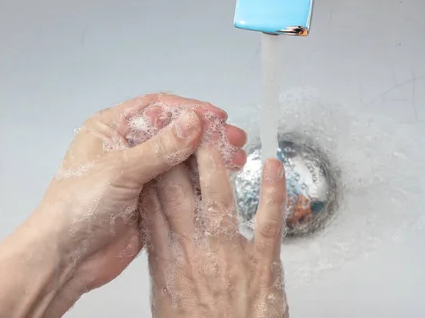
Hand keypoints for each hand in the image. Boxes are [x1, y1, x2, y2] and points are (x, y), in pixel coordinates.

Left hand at [35, 93, 246, 314]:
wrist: (66, 258)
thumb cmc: (78, 207)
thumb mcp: (121, 170)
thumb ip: (161, 147)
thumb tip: (195, 122)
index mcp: (111, 129)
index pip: (157, 108)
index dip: (190, 110)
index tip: (218, 116)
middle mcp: (127, 148)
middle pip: (174, 132)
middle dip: (205, 135)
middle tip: (235, 140)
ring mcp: (140, 175)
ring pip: (181, 158)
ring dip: (208, 157)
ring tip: (237, 159)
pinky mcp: (151, 200)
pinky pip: (181, 185)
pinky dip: (201, 180)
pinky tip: (222, 179)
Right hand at [142, 143, 288, 317]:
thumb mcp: (166, 298)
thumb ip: (162, 262)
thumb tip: (157, 233)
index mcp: (169, 262)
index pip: (153, 207)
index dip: (151, 173)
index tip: (151, 149)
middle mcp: (195, 252)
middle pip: (179, 194)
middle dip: (177, 156)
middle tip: (178, 127)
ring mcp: (230, 254)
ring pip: (219, 198)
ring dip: (217, 163)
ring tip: (215, 134)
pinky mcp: (263, 261)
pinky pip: (269, 220)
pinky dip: (273, 191)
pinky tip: (273, 165)